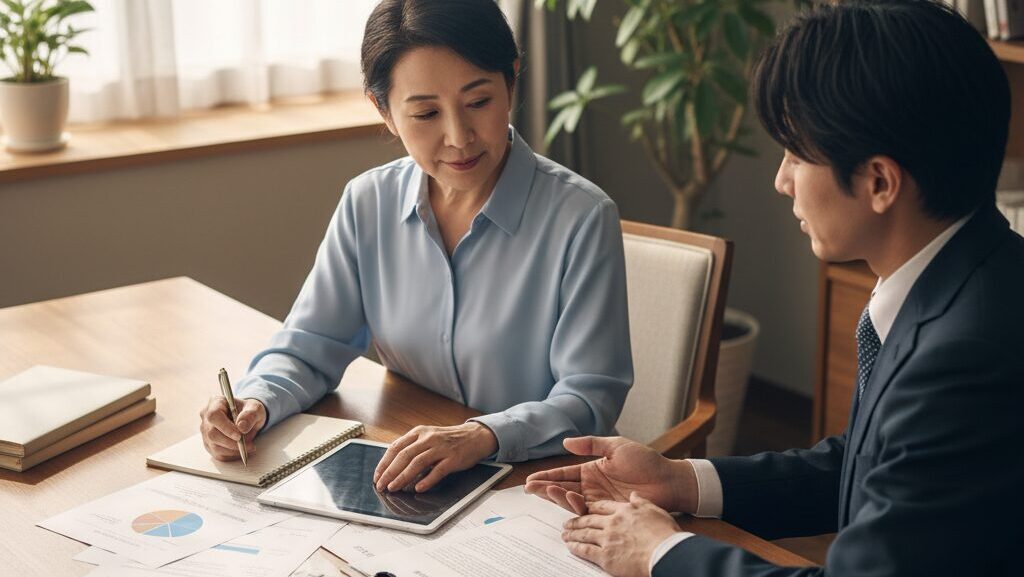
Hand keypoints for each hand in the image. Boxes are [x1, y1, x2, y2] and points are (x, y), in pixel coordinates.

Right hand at [199, 396, 265, 460]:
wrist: (247, 418)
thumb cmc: (249, 411)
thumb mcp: (255, 408)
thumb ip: (250, 415)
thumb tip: (242, 427)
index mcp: (215, 403)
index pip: (214, 416)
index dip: (225, 427)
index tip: (239, 435)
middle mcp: (206, 417)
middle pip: (212, 434)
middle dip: (231, 442)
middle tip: (249, 445)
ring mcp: (205, 431)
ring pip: (214, 446)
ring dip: (233, 450)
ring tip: (249, 447)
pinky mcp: (209, 444)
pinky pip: (218, 454)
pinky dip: (231, 455)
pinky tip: (242, 451)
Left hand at [373, 422, 497, 492]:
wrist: (475, 436)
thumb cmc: (448, 440)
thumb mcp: (427, 437)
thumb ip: (412, 448)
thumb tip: (392, 467)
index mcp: (419, 432)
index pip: (396, 447)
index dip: (384, 463)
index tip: (377, 476)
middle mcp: (429, 438)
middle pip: (404, 455)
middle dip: (390, 472)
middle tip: (381, 485)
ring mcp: (441, 448)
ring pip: (418, 462)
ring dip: (403, 477)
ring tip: (394, 488)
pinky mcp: (453, 458)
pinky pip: (438, 470)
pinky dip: (427, 480)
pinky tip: (419, 488)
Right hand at [525, 436, 696, 514]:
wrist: (668, 481)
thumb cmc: (646, 461)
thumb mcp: (616, 446)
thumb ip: (591, 444)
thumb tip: (566, 441)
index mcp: (592, 470)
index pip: (564, 473)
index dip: (547, 476)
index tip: (531, 479)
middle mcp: (592, 486)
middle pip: (563, 489)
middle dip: (545, 488)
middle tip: (531, 488)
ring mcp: (599, 500)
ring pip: (571, 501)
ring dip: (557, 496)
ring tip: (548, 490)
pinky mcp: (607, 511)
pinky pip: (586, 511)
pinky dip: (574, 506)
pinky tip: (568, 498)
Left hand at [562, 492, 681, 576]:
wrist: (665, 553)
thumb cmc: (664, 533)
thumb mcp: (655, 509)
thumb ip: (641, 502)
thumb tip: (633, 494)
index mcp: (624, 511)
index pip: (602, 506)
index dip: (591, 507)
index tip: (585, 508)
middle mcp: (612, 523)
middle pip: (589, 519)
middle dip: (576, 520)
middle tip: (567, 522)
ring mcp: (607, 539)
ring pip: (584, 533)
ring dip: (573, 533)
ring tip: (565, 533)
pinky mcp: (605, 556)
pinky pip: (585, 550)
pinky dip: (576, 547)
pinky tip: (570, 546)